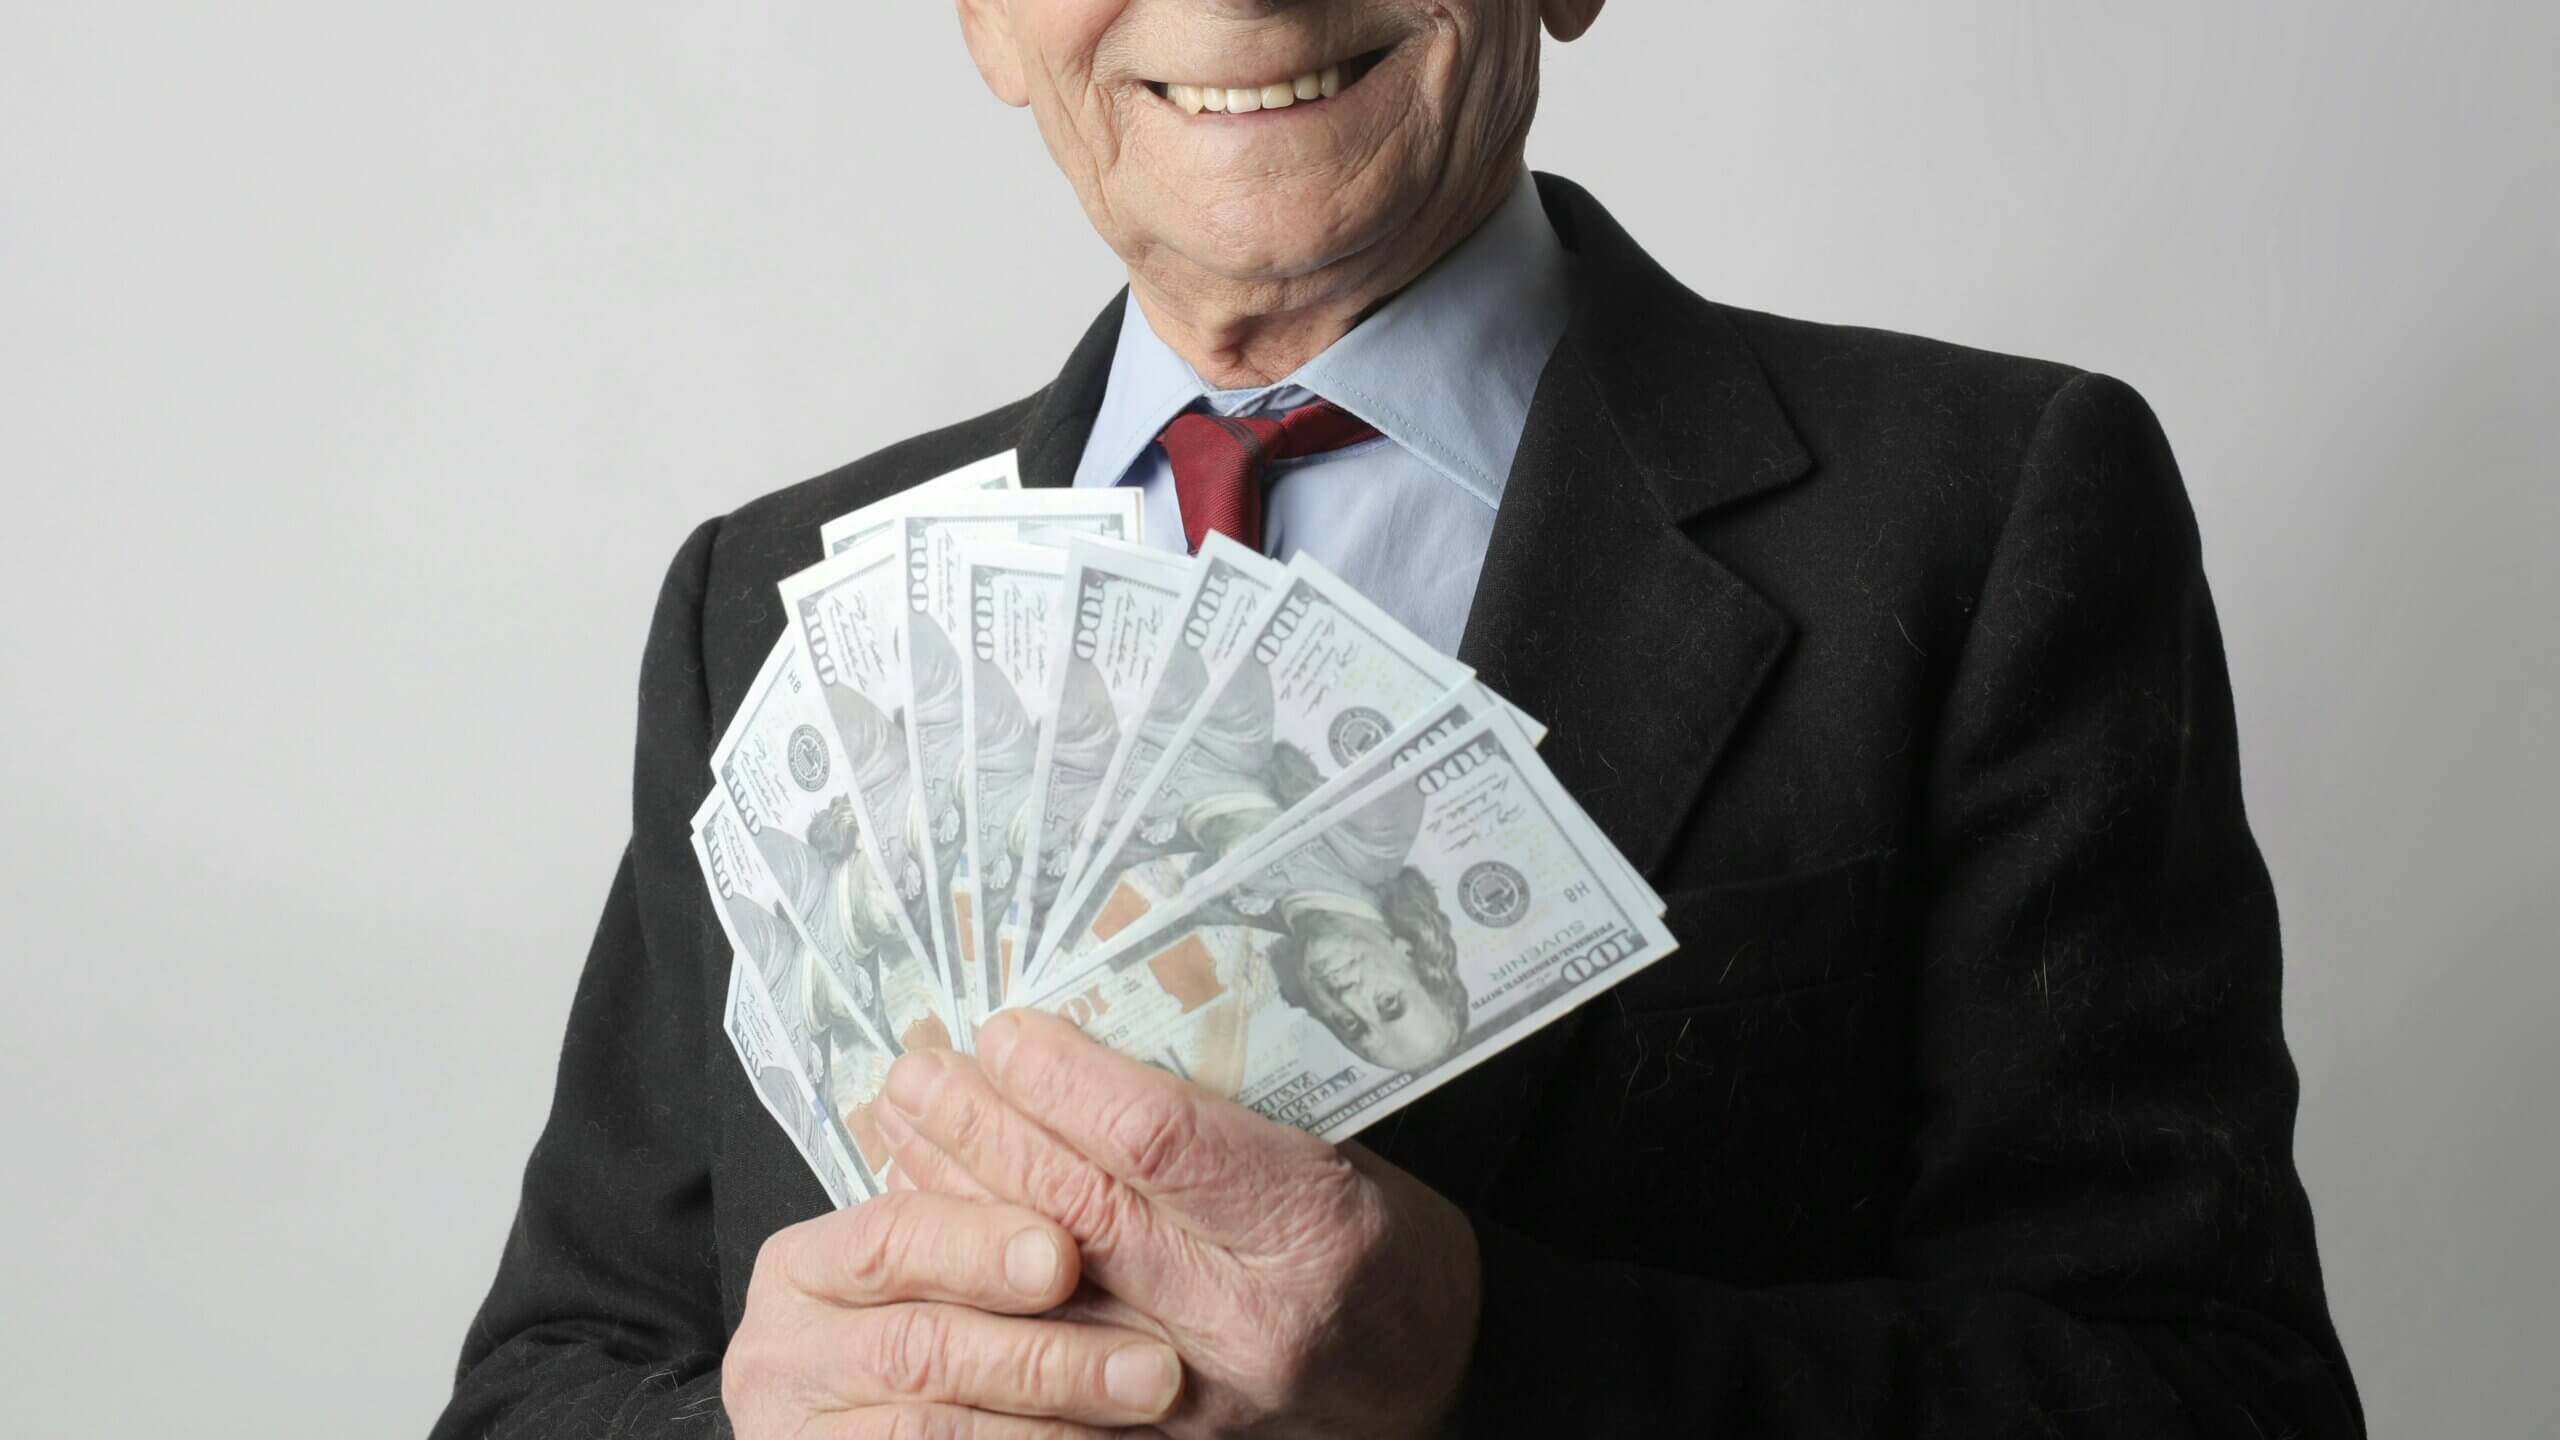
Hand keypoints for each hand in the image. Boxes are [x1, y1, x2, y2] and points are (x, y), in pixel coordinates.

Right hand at [723, 1188, 1184, 1438]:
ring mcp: (800, 1428)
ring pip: (930, 1428)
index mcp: (810, 1265)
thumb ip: (973, 1203)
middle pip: (918, 1345)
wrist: (870, 1424)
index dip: (979, 1243)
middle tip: (1151, 1362)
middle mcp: (785, 1348)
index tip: (1065, 1253)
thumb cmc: (924, 1336)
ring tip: (1144, 1401)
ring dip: (1052, 1416)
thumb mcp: (934, 1267)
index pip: (890, 1237)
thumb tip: (1041, 1072)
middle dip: (1043, 1353)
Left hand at [877, 1010, 1482, 1439]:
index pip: (1157, 1142)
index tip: (1006, 1031)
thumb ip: (1224, 1114)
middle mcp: (1248, 1318)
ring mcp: (1195, 1392)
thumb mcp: (1341, 1151)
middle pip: (1081, 1208)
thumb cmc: (1393, 1246)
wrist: (1435, 1377)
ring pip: (1039, 1287)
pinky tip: (934, 1224)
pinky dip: (979, 1283)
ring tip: (902, 1128)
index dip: (1064, 1079)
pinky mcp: (1154, 1435)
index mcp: (1312, 1228)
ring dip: (956, 1198)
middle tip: (921, 1067)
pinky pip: (1041, 1351)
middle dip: (986, 1127)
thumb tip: (1086, 1040)